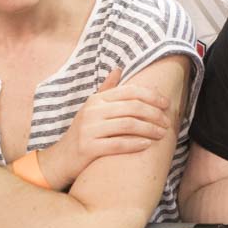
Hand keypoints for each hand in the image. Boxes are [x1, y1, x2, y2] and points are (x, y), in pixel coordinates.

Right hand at [37, 68, 170, 189]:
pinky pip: (118, 144)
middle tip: (167, 122)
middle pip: (132, 108)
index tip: (166, 104)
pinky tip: (147, 145)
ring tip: (161, 134)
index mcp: (97, 100)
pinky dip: (135, 144)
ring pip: (128, 125)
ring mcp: (89, 129)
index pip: (130, 91)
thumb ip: (106, 90)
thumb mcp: (92, 108)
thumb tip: (118, 69)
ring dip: (149, 129)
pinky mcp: (88, 148)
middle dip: (154, 114)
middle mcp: (92, 111)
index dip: (151, 96)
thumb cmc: (83, 132)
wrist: (61, 158)